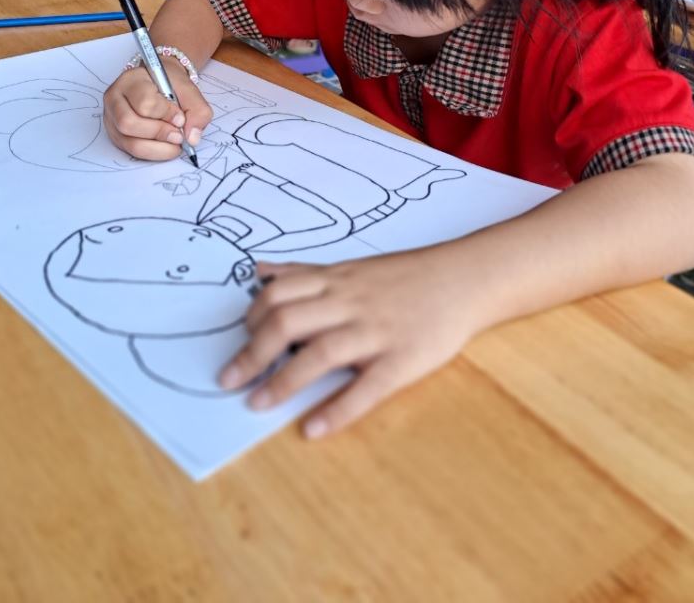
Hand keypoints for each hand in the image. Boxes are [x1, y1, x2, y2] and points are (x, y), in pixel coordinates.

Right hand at [103, 60, 213, 160]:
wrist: (160, 83)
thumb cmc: (170, 84)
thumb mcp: (189, 89)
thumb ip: (197, 111)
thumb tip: (192, 138)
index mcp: (131, 80)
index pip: (144, 102)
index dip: (166, 114)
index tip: (181, 118)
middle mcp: (115, 98)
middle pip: (129, 123)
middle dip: (159, 133)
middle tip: (178, 136)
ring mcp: (112, 118)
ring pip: (129, 142)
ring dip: (157, 147)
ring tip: (175, 143)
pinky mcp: (116, 135)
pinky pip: (131, 151)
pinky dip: (153, 153)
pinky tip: (166, 147)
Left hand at [219, 246, 479, 437]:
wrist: (463, 278)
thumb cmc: (404, 276)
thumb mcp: (349, 266)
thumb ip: (303, 272)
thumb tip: (258, 271)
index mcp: (336, 281)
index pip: (278, 293)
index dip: (252, 317)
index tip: (239, 338)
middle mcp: (350, 303)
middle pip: (288, 322)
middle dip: (252, 354)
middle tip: (229, 381)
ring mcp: (376, 331)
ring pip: (320, 353)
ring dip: (282, 382)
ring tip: (257, 404)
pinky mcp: (403, 360)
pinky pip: (366, 388)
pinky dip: (337, 411)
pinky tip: (313, 429)